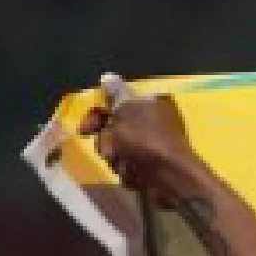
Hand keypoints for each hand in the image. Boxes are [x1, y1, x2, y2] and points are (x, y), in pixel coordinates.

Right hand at [79, 73, 198, 203]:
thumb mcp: (126, 111)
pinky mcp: (150, 170)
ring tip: (127, 164)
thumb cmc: (146, 140)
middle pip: (112, 130)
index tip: (84, 130)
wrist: (172, 179)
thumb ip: (115, 95)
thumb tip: (109, 77)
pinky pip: (128, 169)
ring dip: (116, 159)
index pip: (115, 104)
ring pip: (117, 151)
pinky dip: (128, 173)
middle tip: (110, 150)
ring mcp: (151, 149)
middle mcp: (152, 124)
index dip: (96, 116)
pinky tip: (134, 175)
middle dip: (106, 142)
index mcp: (150, 105)